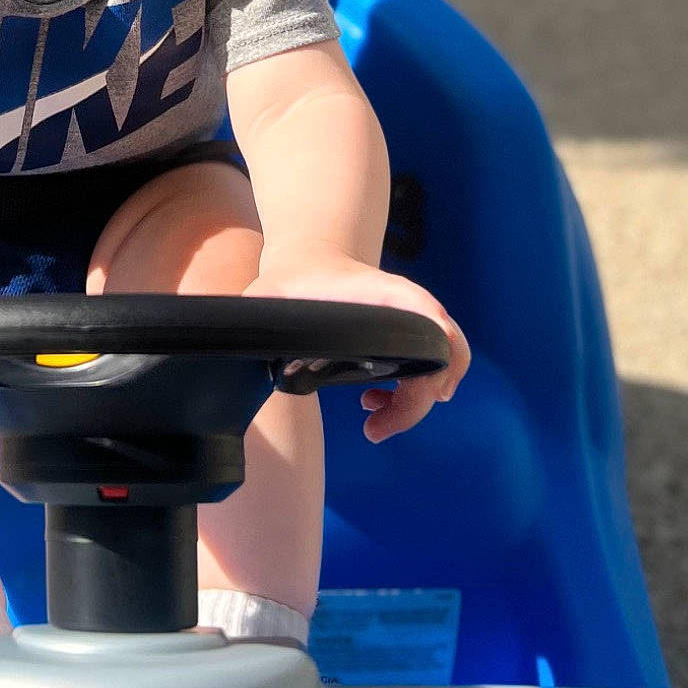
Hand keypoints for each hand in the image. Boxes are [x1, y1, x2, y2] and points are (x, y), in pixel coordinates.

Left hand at [247, 246, 469, 443]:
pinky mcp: (409, 337)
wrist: (311, 260)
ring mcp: (413, 322)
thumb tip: (242, 334)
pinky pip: (433, 368)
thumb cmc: (293, 279)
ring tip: (375, 420)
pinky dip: (415, 395)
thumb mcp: (271, 292)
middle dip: (417, 401)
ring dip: (416, 402)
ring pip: (446, 365)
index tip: (428, 387)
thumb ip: (257, 306)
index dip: (437, 345)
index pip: (425, 310)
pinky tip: (376, 403)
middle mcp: (407, 305)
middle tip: (376, 427)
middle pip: (445, 352)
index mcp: (381, 291)